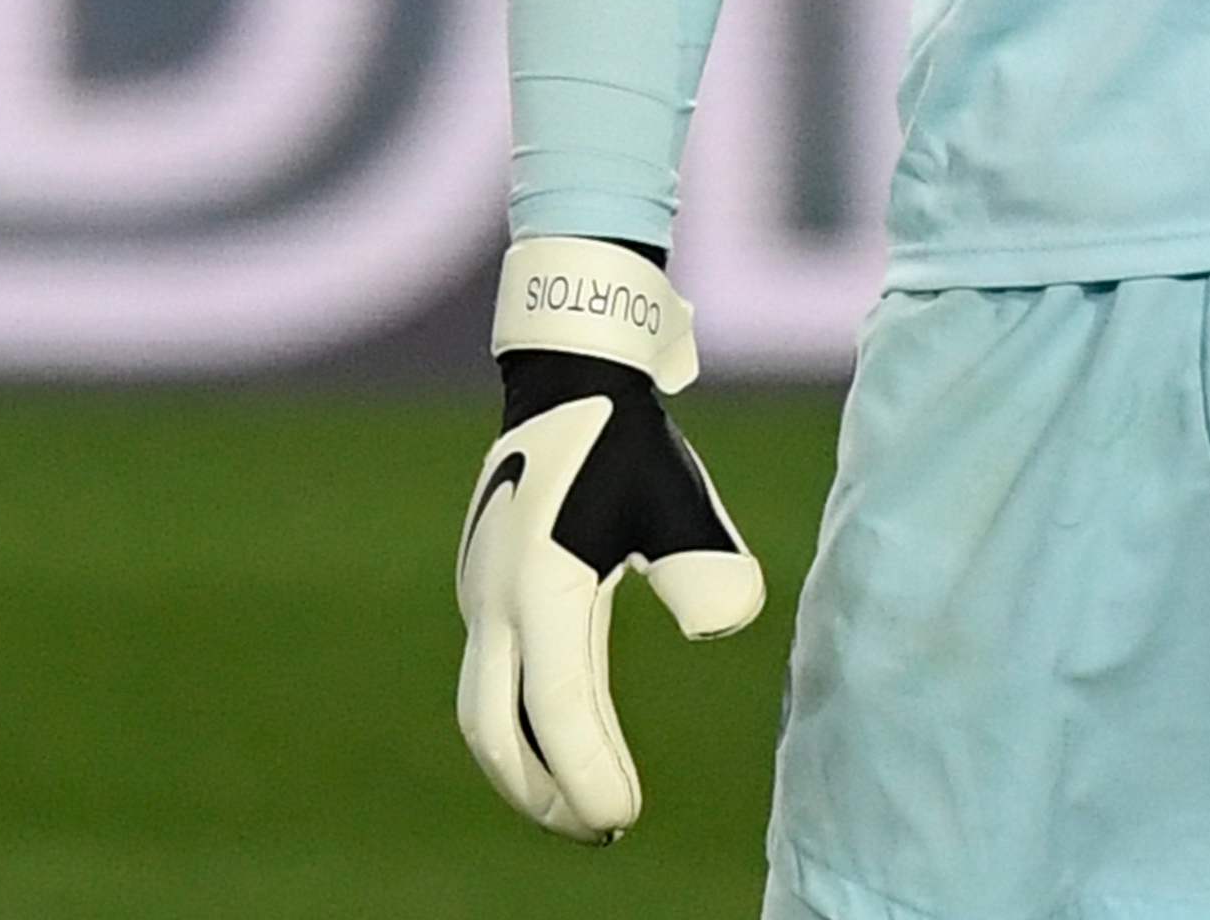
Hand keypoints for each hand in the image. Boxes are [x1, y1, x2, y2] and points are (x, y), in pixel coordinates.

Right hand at [454, 238, 764, 838]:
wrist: (566, 379)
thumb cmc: (629, 441)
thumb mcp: (678, 495)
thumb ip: (705, 562)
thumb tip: (726, 622)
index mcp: (540, 586)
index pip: (556, 708)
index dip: (587, 775)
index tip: (624, 818)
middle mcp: (496, 600)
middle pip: (495, 731)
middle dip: (542, 794)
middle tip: (600, 829)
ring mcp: (483, 596)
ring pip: (486, 710)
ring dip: (528, 767)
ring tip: (584, 801)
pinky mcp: (486, 592)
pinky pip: (493, 680)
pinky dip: (523, 726)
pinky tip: (566, 738)